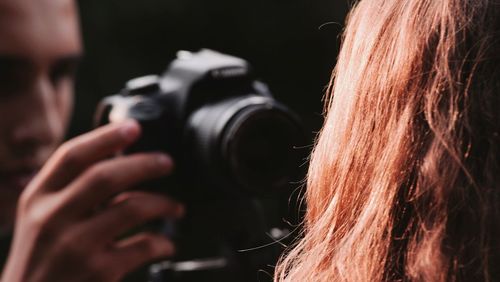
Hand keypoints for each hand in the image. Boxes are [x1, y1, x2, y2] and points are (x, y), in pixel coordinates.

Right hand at [1, 120, 182, 281]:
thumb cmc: (40, 258)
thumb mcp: (41, 217)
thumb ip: (69, 189)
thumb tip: (117, 157)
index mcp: (38, 198)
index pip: (72, 155)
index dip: (106, 137)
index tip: (133, 127)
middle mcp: (52, 218)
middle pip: (105, 176)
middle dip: (144, 164)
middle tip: (166, 162)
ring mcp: (75, 246)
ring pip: (131, 208)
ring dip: (162, 203)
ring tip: (175, 207)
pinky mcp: (98, 272)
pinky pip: (142, 246)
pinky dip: (162, 242)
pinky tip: (167, 243)